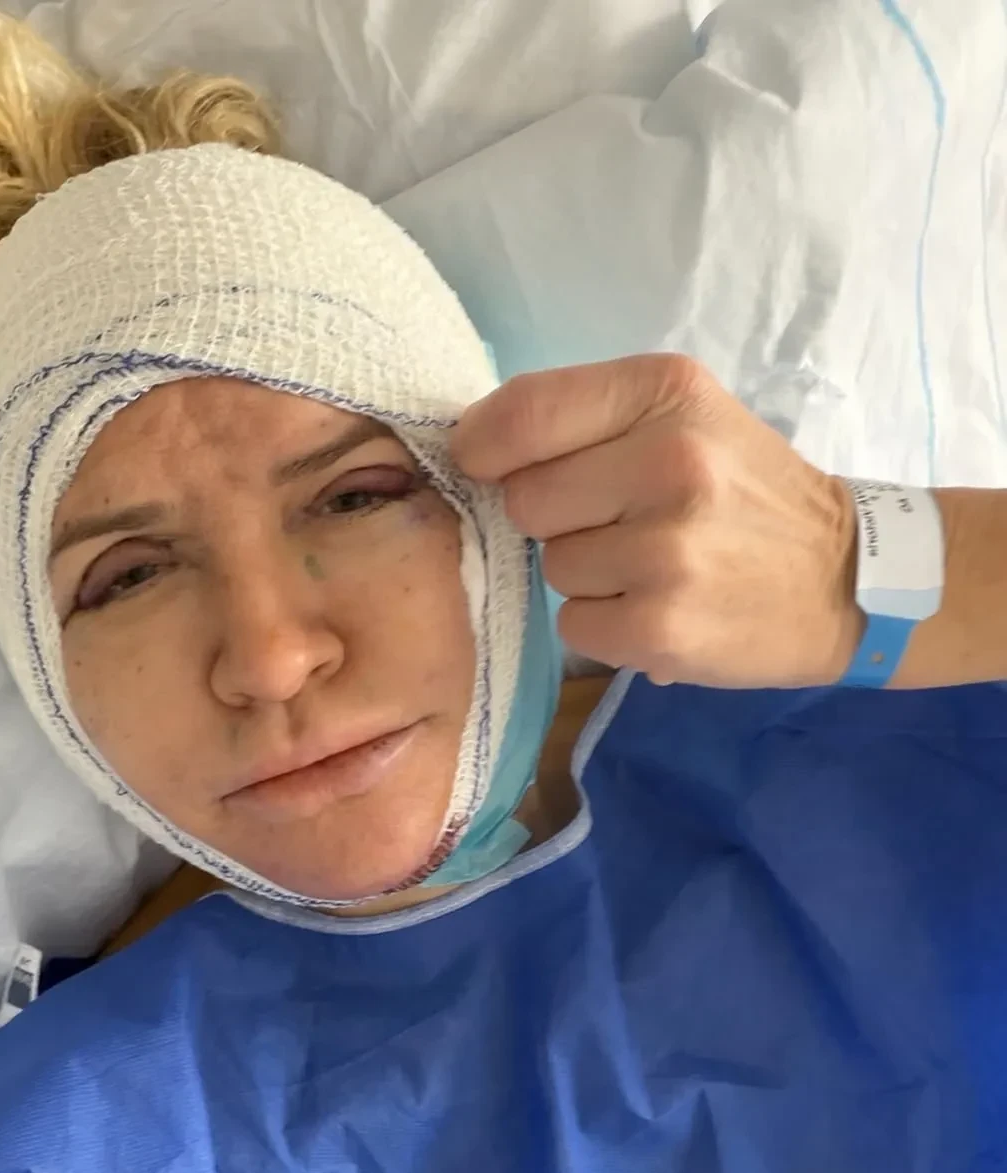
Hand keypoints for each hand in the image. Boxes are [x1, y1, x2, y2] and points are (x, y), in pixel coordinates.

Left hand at [449, 355, 862, 688]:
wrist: (847, 580)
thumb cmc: (749, 492)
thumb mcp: (688, 416)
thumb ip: (588, 416)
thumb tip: (475, 443)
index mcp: (669, 394)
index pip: (524, 413)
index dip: (482, 445)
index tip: (484, 463)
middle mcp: (670, 463)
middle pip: (524, 498)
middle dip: (554, 516)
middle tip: (619, 522)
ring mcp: (666, 551)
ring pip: (551, 565)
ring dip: (586, 574)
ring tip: (653, 567)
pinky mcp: (661, 628)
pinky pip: (574, 623)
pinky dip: (605, 624)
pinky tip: (660, 608)